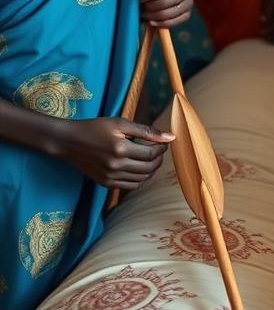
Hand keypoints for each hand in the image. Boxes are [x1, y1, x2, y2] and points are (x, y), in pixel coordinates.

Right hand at [59, 116, 173, 189]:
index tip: (164, 142)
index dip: (162, 148)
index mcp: (121, 149)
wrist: (68, 141)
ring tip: (150, 158)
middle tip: (160, 150)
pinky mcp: (104, 183)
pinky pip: (129, 186)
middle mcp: (115, 166)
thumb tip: (170, 137)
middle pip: (149, 168)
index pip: (152, 153)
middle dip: (159, 159)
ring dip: (151, 170)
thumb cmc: (95, 128)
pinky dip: (139, 179)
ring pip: (141, 179)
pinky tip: (139, 168)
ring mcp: (109, 177)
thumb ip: (146, 131)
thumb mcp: (120, 124)